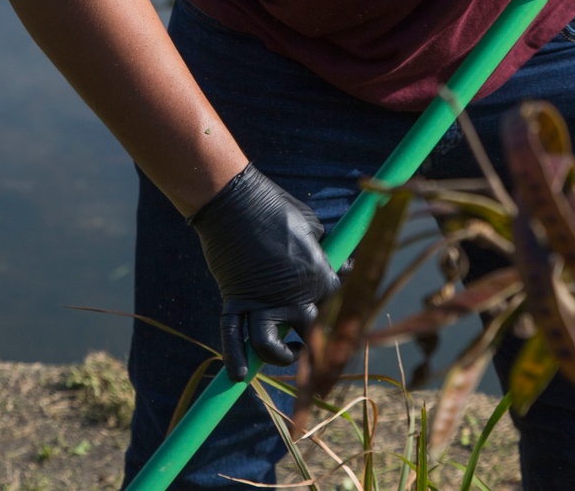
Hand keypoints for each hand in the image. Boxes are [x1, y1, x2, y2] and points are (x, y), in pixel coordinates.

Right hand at [188, 163, 340, 380]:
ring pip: (271, 346)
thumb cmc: (277, 208)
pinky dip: (235, 359)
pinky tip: (239, 375)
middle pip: (311, 333)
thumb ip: (326, 252)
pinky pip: (234, 337)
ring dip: (280, 357)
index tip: (333, 313)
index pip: (338, 307)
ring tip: (285, 352)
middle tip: (310, 340)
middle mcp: (294, 295)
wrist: (237, 200)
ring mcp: (263, 300)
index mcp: (318, 275)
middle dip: (314, 341)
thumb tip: (339, 262)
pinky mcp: (236, 299)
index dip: (338, 314)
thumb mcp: (313, 227)